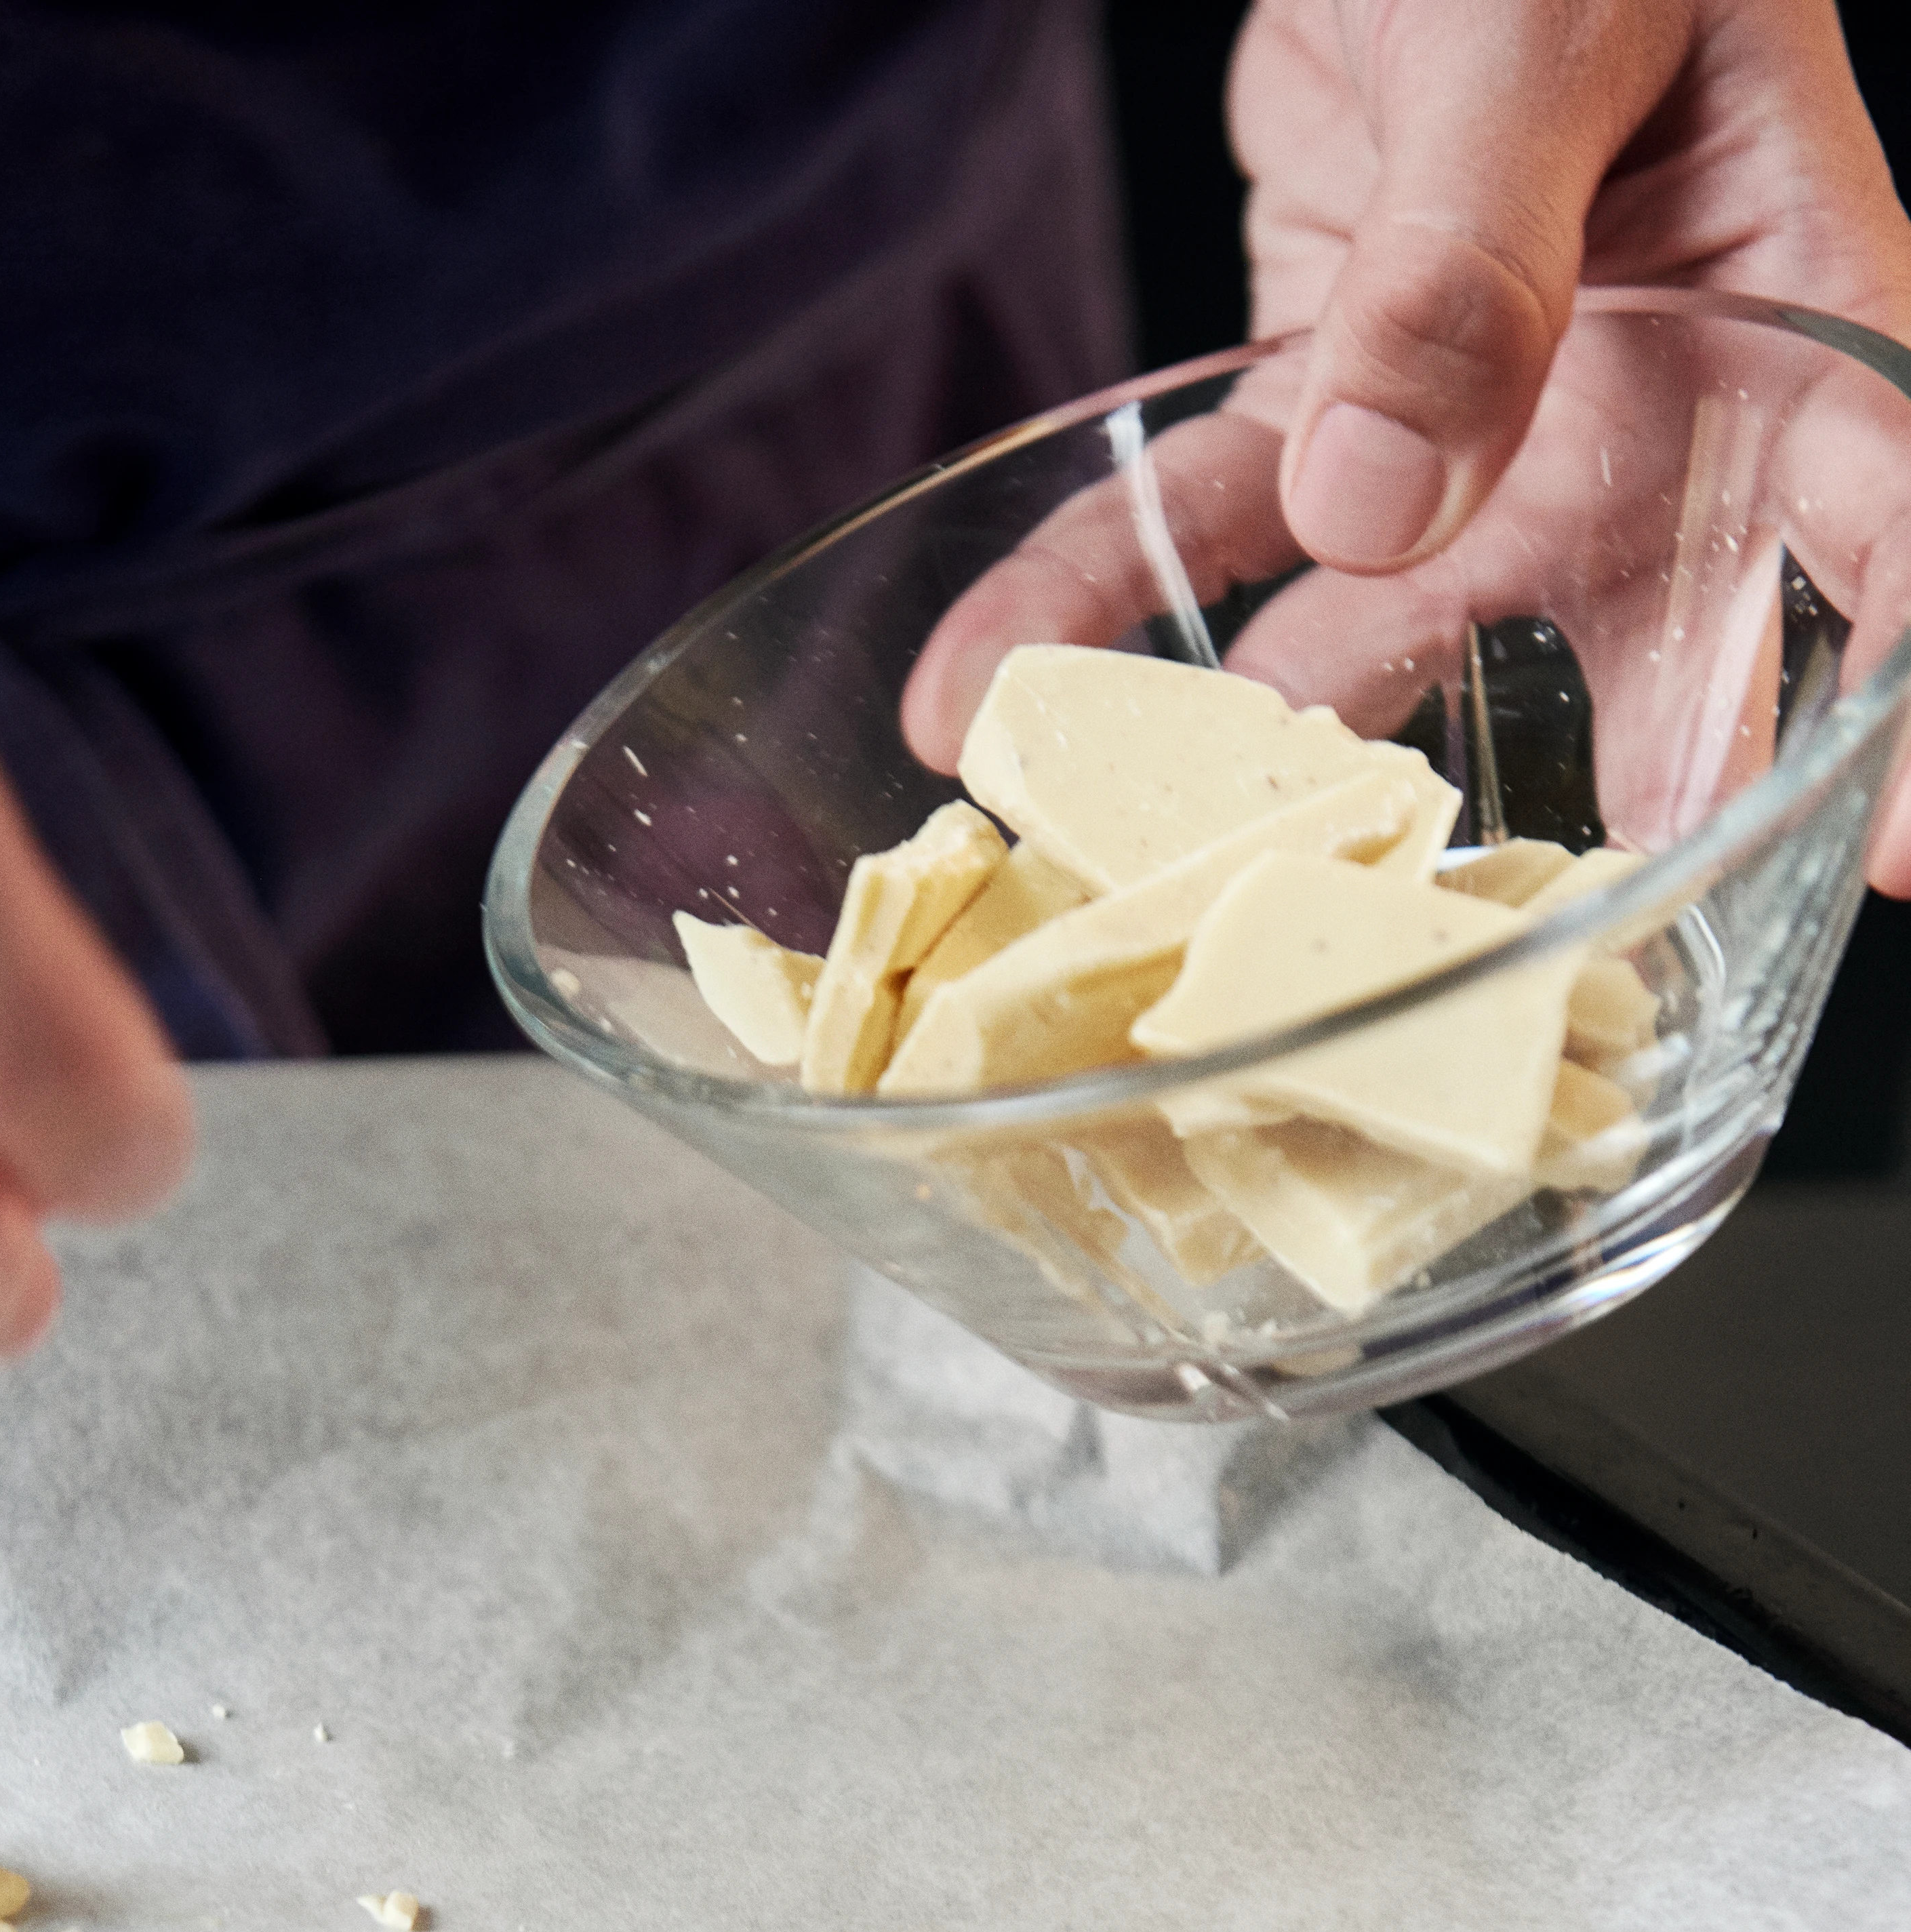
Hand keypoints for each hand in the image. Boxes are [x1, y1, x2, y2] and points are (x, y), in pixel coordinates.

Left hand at [906, 2, 1910, 888]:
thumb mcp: (1533, 32)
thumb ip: (1468, 261)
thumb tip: (1376, 507)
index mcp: (1782, 304)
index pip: (1887, 510)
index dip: (1901, 695)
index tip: (1893, 859)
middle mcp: (1645, 409)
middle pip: (1650, 654)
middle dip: (1591, 816)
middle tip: (1522, 976)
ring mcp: (1479, 436)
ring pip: (1382, 639)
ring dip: (1267, 763)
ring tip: (1159, 886)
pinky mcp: (1321, 418)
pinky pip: (1195, 534)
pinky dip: (1080, 609)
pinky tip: (973, 700)